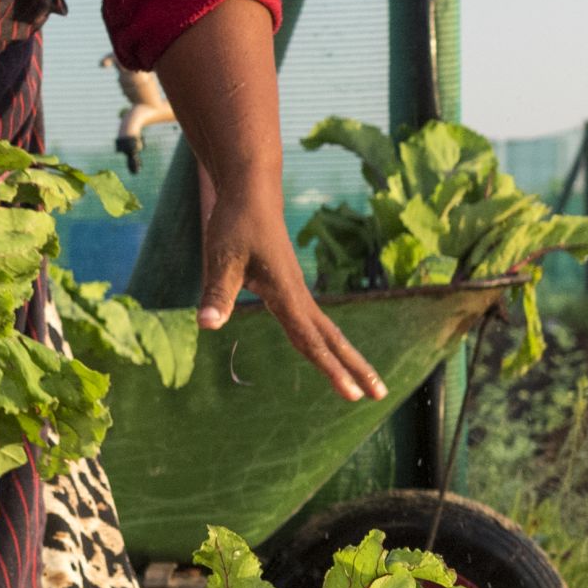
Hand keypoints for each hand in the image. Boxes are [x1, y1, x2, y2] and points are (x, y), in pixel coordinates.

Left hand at [203, 192, 383, 403]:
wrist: (252, 193)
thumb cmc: (235, 224)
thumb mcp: (221, 259)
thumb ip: (216, 294)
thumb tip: (206, 325)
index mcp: (286, 294)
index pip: (311, 340)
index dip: (330, 369)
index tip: (350, 394)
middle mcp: (298, 296)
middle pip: (332, 340)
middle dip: (356, 368)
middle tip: (380, 394)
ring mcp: (297, 293)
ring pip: (327, 332)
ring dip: (348, 357)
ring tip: (367, 382)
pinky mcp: (290, 288)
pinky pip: (315, 324)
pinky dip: (328, 343)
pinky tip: (330, 352)